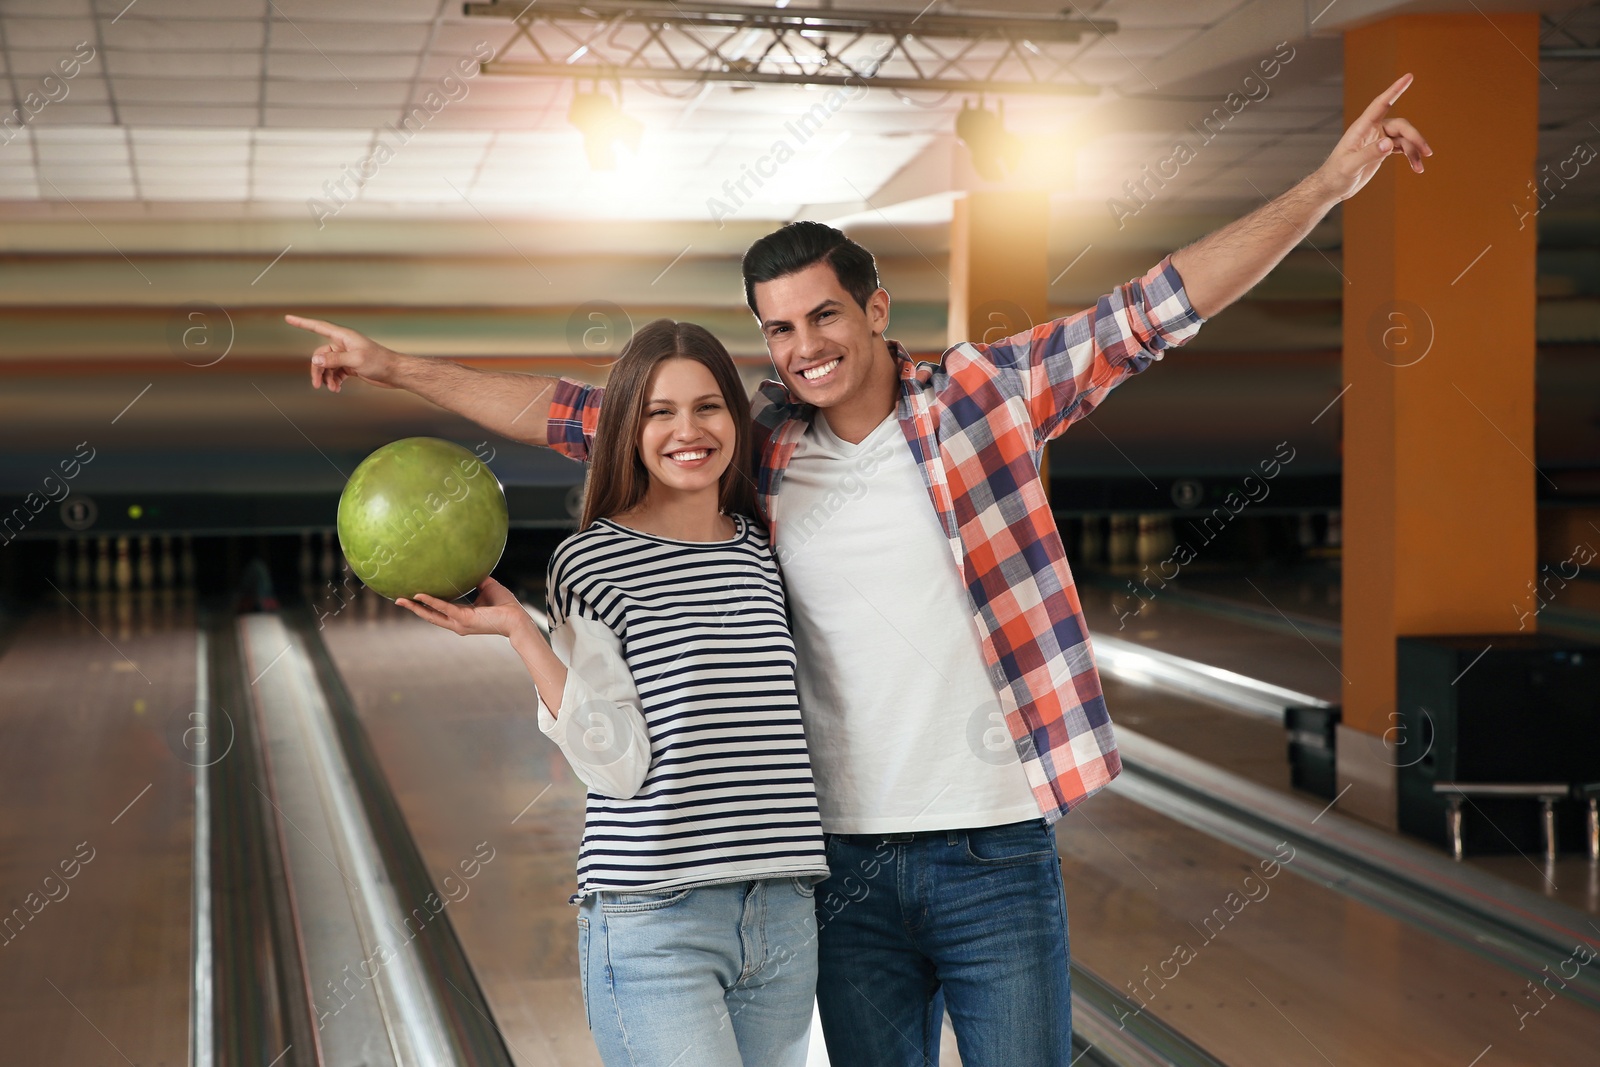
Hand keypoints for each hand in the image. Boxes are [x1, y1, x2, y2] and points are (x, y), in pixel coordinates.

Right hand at [284, 314, 401, 392]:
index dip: (302, 323)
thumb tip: (315, 360)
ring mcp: (346, 355)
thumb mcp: (355, 360)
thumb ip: (334, 360)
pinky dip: (334, 380)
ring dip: (326, 377)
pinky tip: (336, 388)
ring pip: (327, 365)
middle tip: (317, 384)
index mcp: (344, 336)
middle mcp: (343, 344)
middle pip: (320, 355)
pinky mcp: (350, 366)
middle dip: (318, 369)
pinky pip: (335, 372)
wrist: (395, 373)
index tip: (288, 318)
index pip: (318, 326)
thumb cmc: (379, 362)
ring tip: (331, 389)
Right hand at [397, 578, 533, 640]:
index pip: (438, 611)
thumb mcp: (487, 587)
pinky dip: (432, 602)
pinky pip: (445, 608)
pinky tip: (420, 595)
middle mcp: (457, 622)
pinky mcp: (464, 620)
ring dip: (416, 607)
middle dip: (413, 608)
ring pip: (432, 615)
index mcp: (460, 616)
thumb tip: (469, 566)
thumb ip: (476, 579)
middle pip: (429, 615)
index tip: (411, 597)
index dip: (424, 605)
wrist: (516, 617)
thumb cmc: (504, 605)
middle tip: (397, 599)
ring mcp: (459, 623)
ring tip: (401, 599)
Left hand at [1312, 73, 1431, 203]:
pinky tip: (1417, 166)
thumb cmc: (1335, 175)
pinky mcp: (1381, 150)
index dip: (1395, 90)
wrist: (1331, 188)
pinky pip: (1402, 147)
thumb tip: (1389, 143)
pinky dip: (1410, 155)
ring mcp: (1378, 139)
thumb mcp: (1350, 166)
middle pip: (1400, 126)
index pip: (1381, 104)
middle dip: (1415, 137)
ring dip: (1414, 150)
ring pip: (1404, 138)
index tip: (1409, 76)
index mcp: (1361, 128)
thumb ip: (1369, 154)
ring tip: (1420, 167)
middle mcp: (1371, 130)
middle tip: (1427, 152)